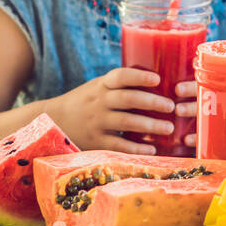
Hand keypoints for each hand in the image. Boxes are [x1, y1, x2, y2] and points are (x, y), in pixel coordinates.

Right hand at [48, 67, 192, 154]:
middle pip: (127, 99)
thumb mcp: (98, 87)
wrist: (53, 120)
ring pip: (125, 122)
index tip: (157, 79)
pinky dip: (136, 149)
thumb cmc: (85, 101)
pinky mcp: (95, 141)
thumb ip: (120, 85)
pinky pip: (118, 145)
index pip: (120, 76)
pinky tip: (152, 150)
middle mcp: (99, 101)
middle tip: (171, 106)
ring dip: (149, 125)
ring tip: (168, 128)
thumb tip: (159, 81)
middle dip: (152, 102)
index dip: (139, 76)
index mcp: (102, 85)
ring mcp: (96, 122)